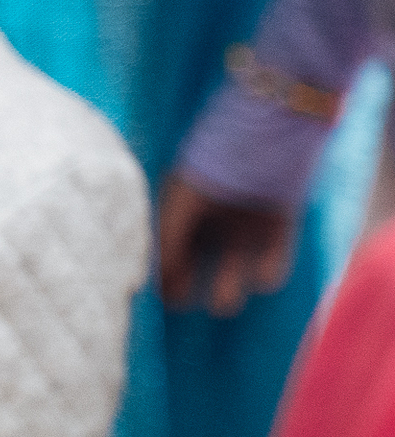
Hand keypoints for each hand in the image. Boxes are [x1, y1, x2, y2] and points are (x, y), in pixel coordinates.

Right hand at [157, 173, 295, 315]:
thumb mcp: (183, 200)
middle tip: (183, 300)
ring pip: (232, 269)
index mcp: (181, 209)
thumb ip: (168, 239)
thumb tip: (157, 280)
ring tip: (222, 303)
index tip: (158, 294)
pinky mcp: (278, 228)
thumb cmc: (216, 162)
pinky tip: (259, 277)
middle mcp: (210, 220)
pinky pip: (273, 261)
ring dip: (226, 288)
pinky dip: (268, 273)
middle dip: (185, 285)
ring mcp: (244, 226)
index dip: (160, 273)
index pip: (164, 249)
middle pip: (193, 263)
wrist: (271, 134)